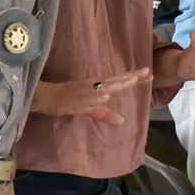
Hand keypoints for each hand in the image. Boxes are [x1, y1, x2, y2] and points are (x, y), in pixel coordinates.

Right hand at [32, 68, 150, 124]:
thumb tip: (122, 122)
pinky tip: (105, 96)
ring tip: (132, 80)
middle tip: (148, 72)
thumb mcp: (88, 109)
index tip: (149, 74)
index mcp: (97, 85)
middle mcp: (93, 84)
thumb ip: (105, 114)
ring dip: (118, 84)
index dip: (133, 78)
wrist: (45, 97)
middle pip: (116, 80)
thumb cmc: (66, 100)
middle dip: (132, 77)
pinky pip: (87, 97)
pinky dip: (96, 96)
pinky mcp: (75, 97)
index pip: (119, 80)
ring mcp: (85, 90)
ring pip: (104, 86)